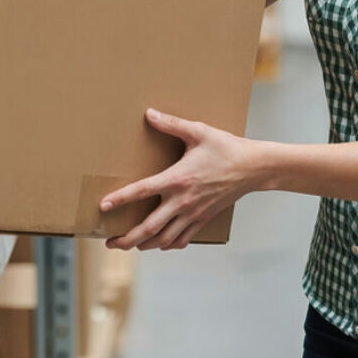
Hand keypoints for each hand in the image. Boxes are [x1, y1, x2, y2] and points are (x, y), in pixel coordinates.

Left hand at [102, 108, 255, 250]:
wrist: (254, 168)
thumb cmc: (226, 147)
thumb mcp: (199, 131)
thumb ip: (172, 124)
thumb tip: (149, 113)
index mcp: (177, 178)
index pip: (142, 191)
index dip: (121, 199)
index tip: (103, 206)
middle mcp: (183, 201)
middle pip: (149, 226)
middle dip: (127, 238)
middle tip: (110, 243)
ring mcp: (193, 213)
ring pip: (164, 238)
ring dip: (144, 244)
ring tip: (129, 244)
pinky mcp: (203, 219)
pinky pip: (182, 239)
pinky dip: (167, 244)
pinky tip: (159, 244)